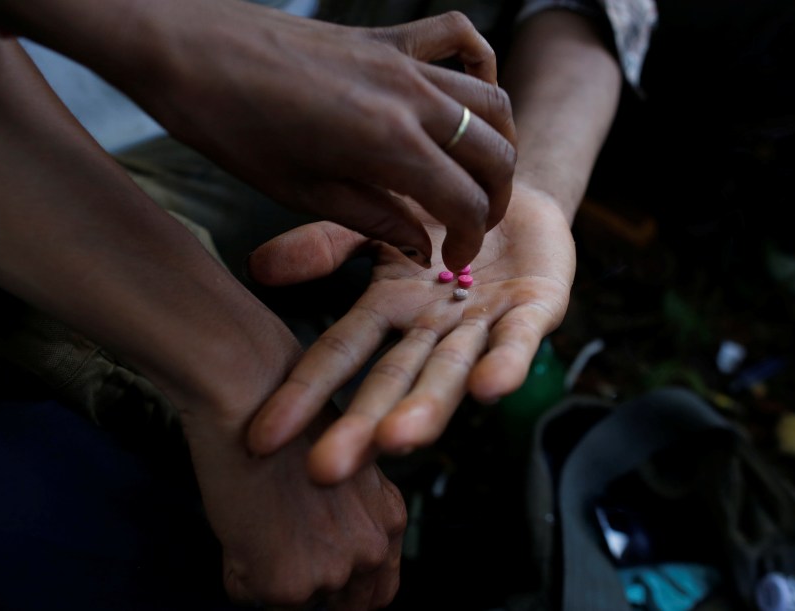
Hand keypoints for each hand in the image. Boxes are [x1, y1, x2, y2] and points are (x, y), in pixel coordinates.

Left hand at [114, 1, 516, 270]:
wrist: (186, 46)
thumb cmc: (229, 123)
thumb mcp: (300, 190)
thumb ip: (374, 218)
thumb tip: (420, 244)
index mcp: (388, 144)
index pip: (464, 201)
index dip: (469, 239)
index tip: (455, 258)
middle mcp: (410, 97)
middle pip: (493, 152)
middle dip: (496, 199)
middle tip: (473, 226)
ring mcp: (403, 60)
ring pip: (490, 100)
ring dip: (497, 143)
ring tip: (479, 175)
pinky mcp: (388, 36)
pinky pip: (458, 38)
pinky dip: (479, 65)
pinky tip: (468, 91)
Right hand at [181, 402, 405, 609]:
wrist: (253, 396)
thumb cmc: (287, 418)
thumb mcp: (341, 469)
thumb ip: (346, 517)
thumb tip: (318, 553)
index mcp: (389, 518)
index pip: (380, 588)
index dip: (350, 592)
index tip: (322, 581)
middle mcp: (371, 548)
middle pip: (348, 604)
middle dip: (314, 590)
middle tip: (281, 558)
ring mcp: (332, 569)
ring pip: (295, 601)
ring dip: (270, 572)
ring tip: (259, 519)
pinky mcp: (287, 580)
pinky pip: (250, 594)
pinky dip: (236, 568)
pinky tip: (240, 522)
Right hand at [245, 184, 575, 482]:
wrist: (513, 195)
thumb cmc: (440, 217)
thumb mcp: (375, 226)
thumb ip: (325, 245)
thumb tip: (257, 266)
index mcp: (389, 312)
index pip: (340, 356)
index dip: (305, 394)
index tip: (261, 440)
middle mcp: (432, 331)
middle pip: (394, 382)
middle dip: (364, 426)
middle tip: (326, 470)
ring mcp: (484, 325)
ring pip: (452, 371)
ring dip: (429, 407)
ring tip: (400, 440)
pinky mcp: (537, 309)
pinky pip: (520, 339)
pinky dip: (507, 364)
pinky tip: (491, 389)